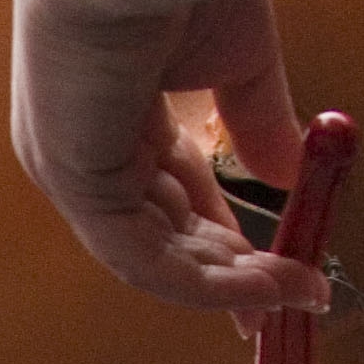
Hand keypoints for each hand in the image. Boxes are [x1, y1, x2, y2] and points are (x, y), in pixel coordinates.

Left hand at [11, 0, 325, 313]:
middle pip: (164, 239)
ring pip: (156, 259)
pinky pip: (143, 259)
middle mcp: (86, 149)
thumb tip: (288, 176)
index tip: (282, 273)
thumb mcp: (238, 62)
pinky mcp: (74, 183)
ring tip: (290, 294)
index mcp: (117, 115)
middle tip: (291, 300)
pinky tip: (259, 286)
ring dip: (229, 288)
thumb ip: (258, 125)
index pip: (172, 200)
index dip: (229, 243)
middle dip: (233, 278)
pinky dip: (205, 284)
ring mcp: (73, 170)